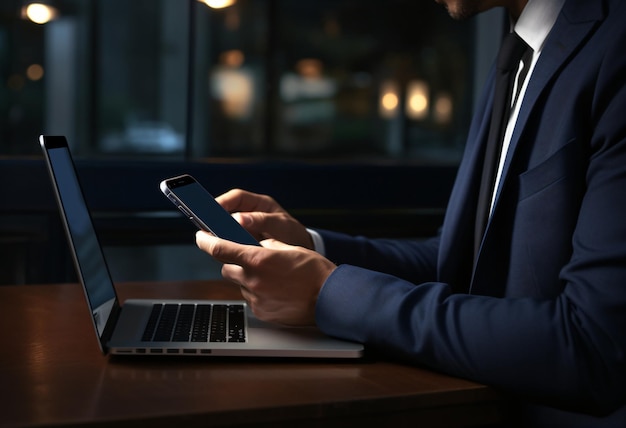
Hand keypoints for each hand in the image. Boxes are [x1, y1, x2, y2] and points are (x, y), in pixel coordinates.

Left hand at [196, 231, 335, 325]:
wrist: (329, 298)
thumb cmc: (313, 271)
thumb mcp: (288, 247)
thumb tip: (252, 244)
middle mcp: (253, 280)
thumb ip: (265, 245)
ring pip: (240, 284)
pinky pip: (251, 299)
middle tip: (251, 260)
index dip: (205, 241)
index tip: (200, 236)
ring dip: (248, 278)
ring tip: (272, 278)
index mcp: (258, 259)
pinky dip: (258, 293)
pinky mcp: (261, 312)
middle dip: (234, 262)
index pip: (219, 248)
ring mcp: (256, 299)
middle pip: (227, 268)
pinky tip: (276, 290)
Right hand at [216, 189, 313, 249]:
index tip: (212, 209)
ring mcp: (246, 230)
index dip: (223, 201)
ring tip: (212, 242)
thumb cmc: (294, 234)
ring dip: (219, 235)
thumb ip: (263, 221)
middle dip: (214, 219)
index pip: (237, 197)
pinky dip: (228, 247)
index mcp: (259, 204)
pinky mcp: (245, 243)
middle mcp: (250, 215)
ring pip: (227, 229)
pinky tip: (225, 254)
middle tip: (205, 228)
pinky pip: (232, 242)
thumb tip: (240, 219)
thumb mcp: (281, 226)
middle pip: (226, 213)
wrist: (303, 251)